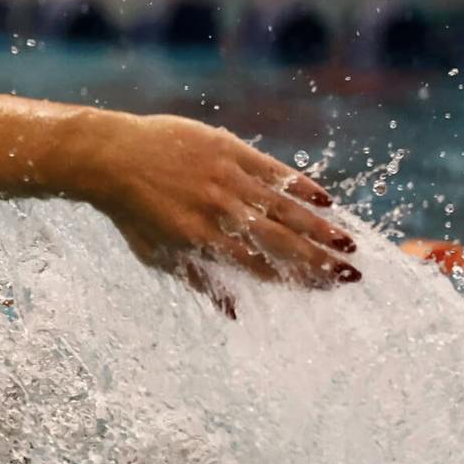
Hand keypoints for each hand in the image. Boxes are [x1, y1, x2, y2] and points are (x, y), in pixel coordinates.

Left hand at [73, 113, 359, 306]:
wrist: (111, 156)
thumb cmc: (133, 211)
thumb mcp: (158, 254)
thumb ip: (199, 281)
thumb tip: (235, 314)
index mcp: (201, 241)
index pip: (259, 266)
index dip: (294, 279)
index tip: (323, 290)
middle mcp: (218, 211)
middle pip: (280, 241)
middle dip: (319, 260)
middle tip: (351, 275)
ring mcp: (225, 178)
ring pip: (283, 207)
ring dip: (320, 227)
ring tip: (350, 244)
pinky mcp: (228, 149)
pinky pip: (272, 169)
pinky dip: (300, 185)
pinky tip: (325, 201)